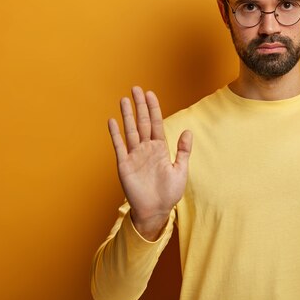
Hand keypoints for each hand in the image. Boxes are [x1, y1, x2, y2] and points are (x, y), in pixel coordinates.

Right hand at [108, 86, 191, 239]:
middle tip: (136, 88)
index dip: (153, 108)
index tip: (150, 94)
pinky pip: (119, 147)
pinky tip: (112, 121)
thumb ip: (183, 151)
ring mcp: (134, 156)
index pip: (156, 123)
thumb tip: (187, 131)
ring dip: (127, 115)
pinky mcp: (124, 165)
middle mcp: (146, 149)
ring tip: (124, 99)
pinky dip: (115, 134)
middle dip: (139, 106)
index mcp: (160, 149)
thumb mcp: (180, 170)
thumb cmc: (169, 193)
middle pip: (142, 122)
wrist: (156, 210)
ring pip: (130, 131)